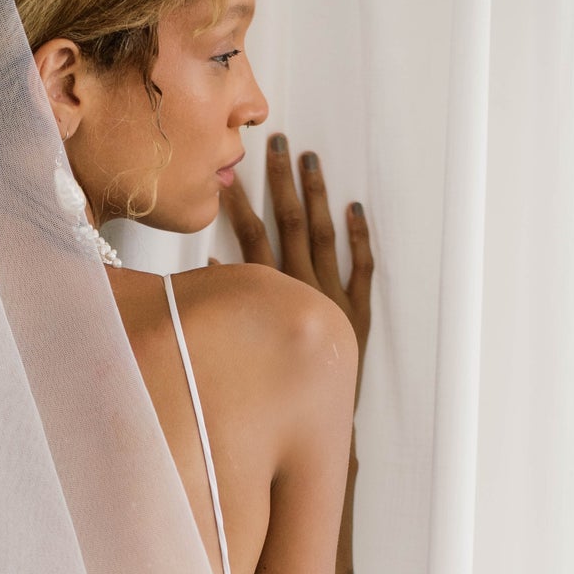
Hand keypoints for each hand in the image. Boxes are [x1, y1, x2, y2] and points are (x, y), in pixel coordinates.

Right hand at [215, 137, 372, 412]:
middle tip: (277, 142)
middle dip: (282, 182)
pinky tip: (354, 210)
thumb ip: (226, 305)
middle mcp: (301, 290)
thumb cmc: (270, 392)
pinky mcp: (357, 314)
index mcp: (269, 298)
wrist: (315, 430)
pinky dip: (360, 239)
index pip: (250, 238)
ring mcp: (333, 299)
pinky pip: (362, 269)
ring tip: (311, 160)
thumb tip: (211, 265)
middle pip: (289, 224)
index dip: (241, 204)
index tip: (231, 173)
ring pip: (324, 237)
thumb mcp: (238, 348)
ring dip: (317, 196)